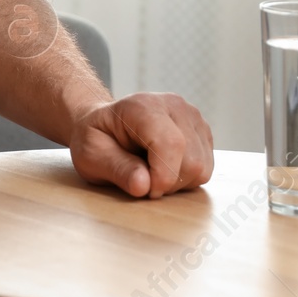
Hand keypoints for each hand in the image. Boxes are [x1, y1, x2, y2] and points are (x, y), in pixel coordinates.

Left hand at [69, 92, 213, 197]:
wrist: (107, 125)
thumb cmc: (96, 138)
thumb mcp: (91, 155)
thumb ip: (117, 169)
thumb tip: (144, 185)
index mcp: (143, 106)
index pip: (171, 144)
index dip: (162, 177)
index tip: (145, 190)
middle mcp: (174, 106)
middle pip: (191, 161)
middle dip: (168, 183)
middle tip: (142, 180)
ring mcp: (192, 117)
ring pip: (202, 167)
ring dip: (178, 182)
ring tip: (152, 172)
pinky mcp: (202, 132)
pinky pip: (206, 167)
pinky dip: (187, 177)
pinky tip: (165, 167)